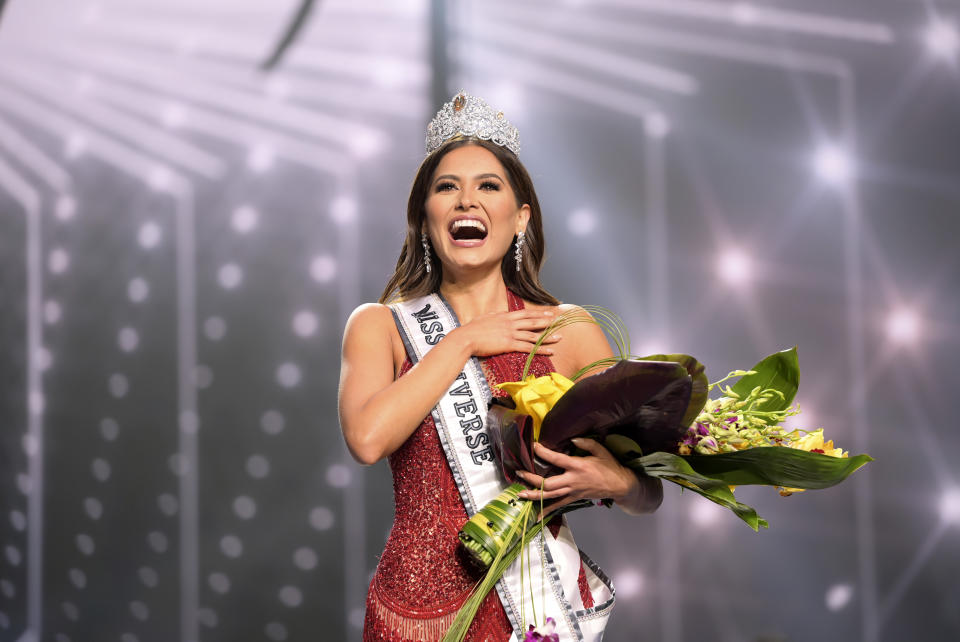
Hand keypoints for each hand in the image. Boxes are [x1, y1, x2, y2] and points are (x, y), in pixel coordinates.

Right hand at [454, 308, 560, 356]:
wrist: (466, 337)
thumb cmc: (471, 330)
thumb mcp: (484, 318)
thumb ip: (494, 317)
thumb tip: (497, 315)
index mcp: (505, 316)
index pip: (525, 313)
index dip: (538, 312)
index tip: (547, 312)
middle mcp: (510, 323)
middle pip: (533, 321)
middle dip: (547, 321)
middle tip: (558, 321)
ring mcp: (511, 333)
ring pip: (534, 334)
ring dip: (548, 336)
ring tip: (559, 337)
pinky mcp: (509, 344)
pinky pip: (529, 347)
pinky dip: (541, 349)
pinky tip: (550, 351)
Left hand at [515, 438, 639, 517]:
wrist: (619, 485)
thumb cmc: (610, 466)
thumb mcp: (600, 450)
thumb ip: (585, 443)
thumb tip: (571, 440)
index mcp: (578, 466)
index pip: (556, 459)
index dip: (543, 453)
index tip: (533, 446)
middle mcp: (572, 481)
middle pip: (548, 482)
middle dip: (532, 478)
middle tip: (519, 472)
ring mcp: (572, 492)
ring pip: (550, 496)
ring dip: (534, 495)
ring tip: (520, 493)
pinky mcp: (573, 499)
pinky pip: (558, 506)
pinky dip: (546, 511)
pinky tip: (536, 516)